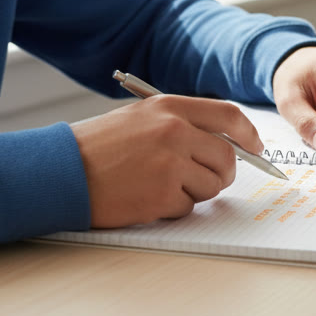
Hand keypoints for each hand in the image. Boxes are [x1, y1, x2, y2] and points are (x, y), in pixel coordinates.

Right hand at [70, 95, 262, 226]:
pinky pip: (187, 207)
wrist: (59, 171)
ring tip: (160, 185)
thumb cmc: (98, 147)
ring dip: (194, 192)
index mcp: (169, 108)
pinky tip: (146, 197)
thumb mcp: (140, 118)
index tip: (256, 148)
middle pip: (227, 156)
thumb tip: (225, 144)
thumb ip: (180, 125)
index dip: (248, 134)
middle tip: (207, 179)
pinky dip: (172, 208)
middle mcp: (174, 131)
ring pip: (211, 185)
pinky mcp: (161, 195)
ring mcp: (169, 164)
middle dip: (222, 173)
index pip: (228, 115)